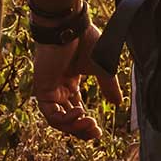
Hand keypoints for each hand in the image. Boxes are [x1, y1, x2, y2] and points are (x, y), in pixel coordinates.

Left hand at [32, 21, 123, 140]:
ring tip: (89, 124)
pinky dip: (64, 119)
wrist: (70, 27)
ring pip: (57, 121)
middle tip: (95, 133)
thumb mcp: (102, 69)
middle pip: (66, 120)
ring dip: (74, 127)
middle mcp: (58, 89)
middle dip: (81, 130)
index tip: (99, 131)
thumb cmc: (85, 41)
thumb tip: (118, 104)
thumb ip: (108, 87)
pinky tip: (80, 113)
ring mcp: (49, 90)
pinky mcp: (42, 89)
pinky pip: (50, 114)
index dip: (86, 124)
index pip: (75, 111)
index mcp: (70, 83)